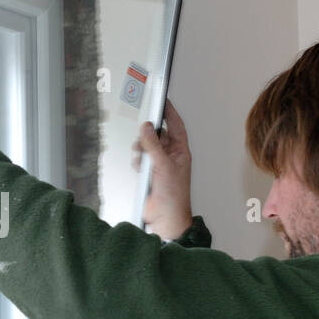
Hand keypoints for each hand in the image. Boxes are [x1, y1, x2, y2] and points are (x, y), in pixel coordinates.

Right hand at [131, 99, 193, 239]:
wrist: (165, 218)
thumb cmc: (173, 196)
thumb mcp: (163, 166)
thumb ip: (152, 145)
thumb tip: (146, 127)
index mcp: (180, 152)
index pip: (176, 126)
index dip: (169, 112)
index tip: (162, 100)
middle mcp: (171, 157)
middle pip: (158, 135)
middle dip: (149, 135)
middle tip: (143, 135)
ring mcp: (160, 165)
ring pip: (148, 147)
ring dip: (142, 149)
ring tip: (141, 156)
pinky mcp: (150, 174)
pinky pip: (141, 160)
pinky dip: (138, 161)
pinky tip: (139, 168)